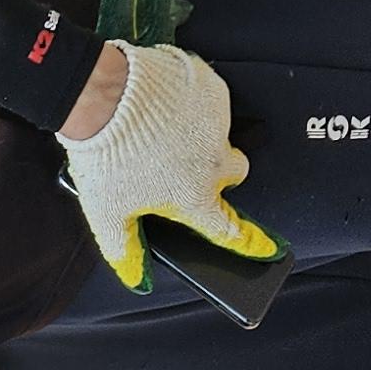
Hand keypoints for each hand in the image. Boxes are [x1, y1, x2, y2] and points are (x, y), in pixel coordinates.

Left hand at [55, 39, 275, 287]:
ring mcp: (217, 126)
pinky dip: (192, 106)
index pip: (229, 230)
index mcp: (194, 198)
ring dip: (198, 138)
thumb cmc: (105, 153)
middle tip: (182, 171)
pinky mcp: (213, 92)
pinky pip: (211, 103)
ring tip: (158, 133)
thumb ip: (124, 250)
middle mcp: (214, 164)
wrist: (104, 92)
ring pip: (220, 137)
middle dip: (215, 175)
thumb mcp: (106, 213)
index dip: (249, 243)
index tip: (266, 248)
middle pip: (233, 175)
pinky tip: (163, 107)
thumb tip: (134, 277)